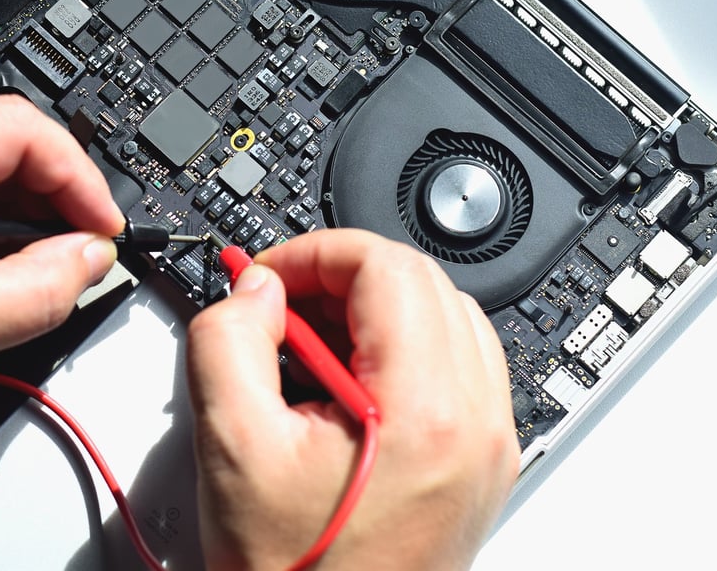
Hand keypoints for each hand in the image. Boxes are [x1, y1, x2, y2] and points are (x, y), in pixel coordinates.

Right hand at [187, 229, 518, 570]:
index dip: (314, 254)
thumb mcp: (230, 446)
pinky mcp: (479, 463)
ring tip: (305, 346)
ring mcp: (487, 445)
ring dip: (371, 309)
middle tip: (278, 305)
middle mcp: (477, 424)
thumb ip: (229, 340)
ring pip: (444, 317)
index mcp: (427, 412)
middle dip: (340, 277)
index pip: (386, 267)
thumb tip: (255, 290)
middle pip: (422, 282)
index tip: (266, 276)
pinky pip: (453, 365)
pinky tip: (341, 382)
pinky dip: (398, 348)